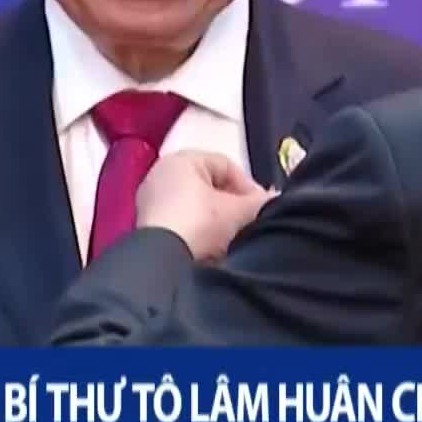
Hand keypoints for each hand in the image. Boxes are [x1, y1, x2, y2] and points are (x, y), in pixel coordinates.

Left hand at [135, 150, 273, 260]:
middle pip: (210, 186)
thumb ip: (259, 203)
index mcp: (181, 159)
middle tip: (250, 223)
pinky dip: (198, 232)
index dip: (249, 186)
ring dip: (217, 221)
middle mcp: (161, 173)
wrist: (162, 262)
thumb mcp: (238, 212)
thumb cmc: (201, 223)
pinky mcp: (146, 226)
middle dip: (233, 205)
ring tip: (232, 239)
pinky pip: (181, 222)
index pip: (226, 165)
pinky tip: (210, 248)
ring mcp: (150, 200)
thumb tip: (275, 200)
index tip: (263, 208)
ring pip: (196, 206)